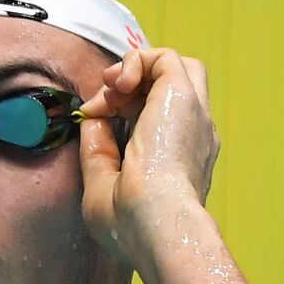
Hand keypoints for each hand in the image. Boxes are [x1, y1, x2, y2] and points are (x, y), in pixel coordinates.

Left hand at [76, 48, 219, 264]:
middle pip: (172, 86)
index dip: (120, 108)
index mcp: (179, 158)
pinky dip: (136, 60)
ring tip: (113, 87)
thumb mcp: (101, 185)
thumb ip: (97, 150)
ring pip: (175, 67)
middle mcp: (192, 133)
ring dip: (136, 68)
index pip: (157, 116)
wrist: (156, 226)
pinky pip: (164, 57)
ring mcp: (192, 114)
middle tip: (107, 100)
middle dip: (133, 84)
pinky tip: (117, 82)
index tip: (93, 120)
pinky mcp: (183, 96)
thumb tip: (91, 118)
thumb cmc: (131, 223)